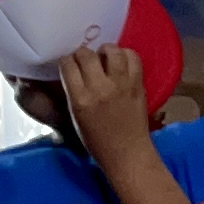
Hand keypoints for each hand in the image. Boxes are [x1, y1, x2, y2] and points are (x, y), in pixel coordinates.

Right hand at [55, 44, 151, 159]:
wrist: (127, 152)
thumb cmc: (97, 141)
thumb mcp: (75, 117)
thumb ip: (73, 93)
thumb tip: (71, 73)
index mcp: (80, 99)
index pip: (67, 66)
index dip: (66, 61)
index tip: (68, 63)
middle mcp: (100, 88)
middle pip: (86, 54)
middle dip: (81, 53)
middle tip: (83, 59)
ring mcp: (121, 84)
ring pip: (112, 50)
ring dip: (104, 50)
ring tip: (103, 56)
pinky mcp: (138, 83)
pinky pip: (133, 57)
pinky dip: (125, 54)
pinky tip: (121, 61)